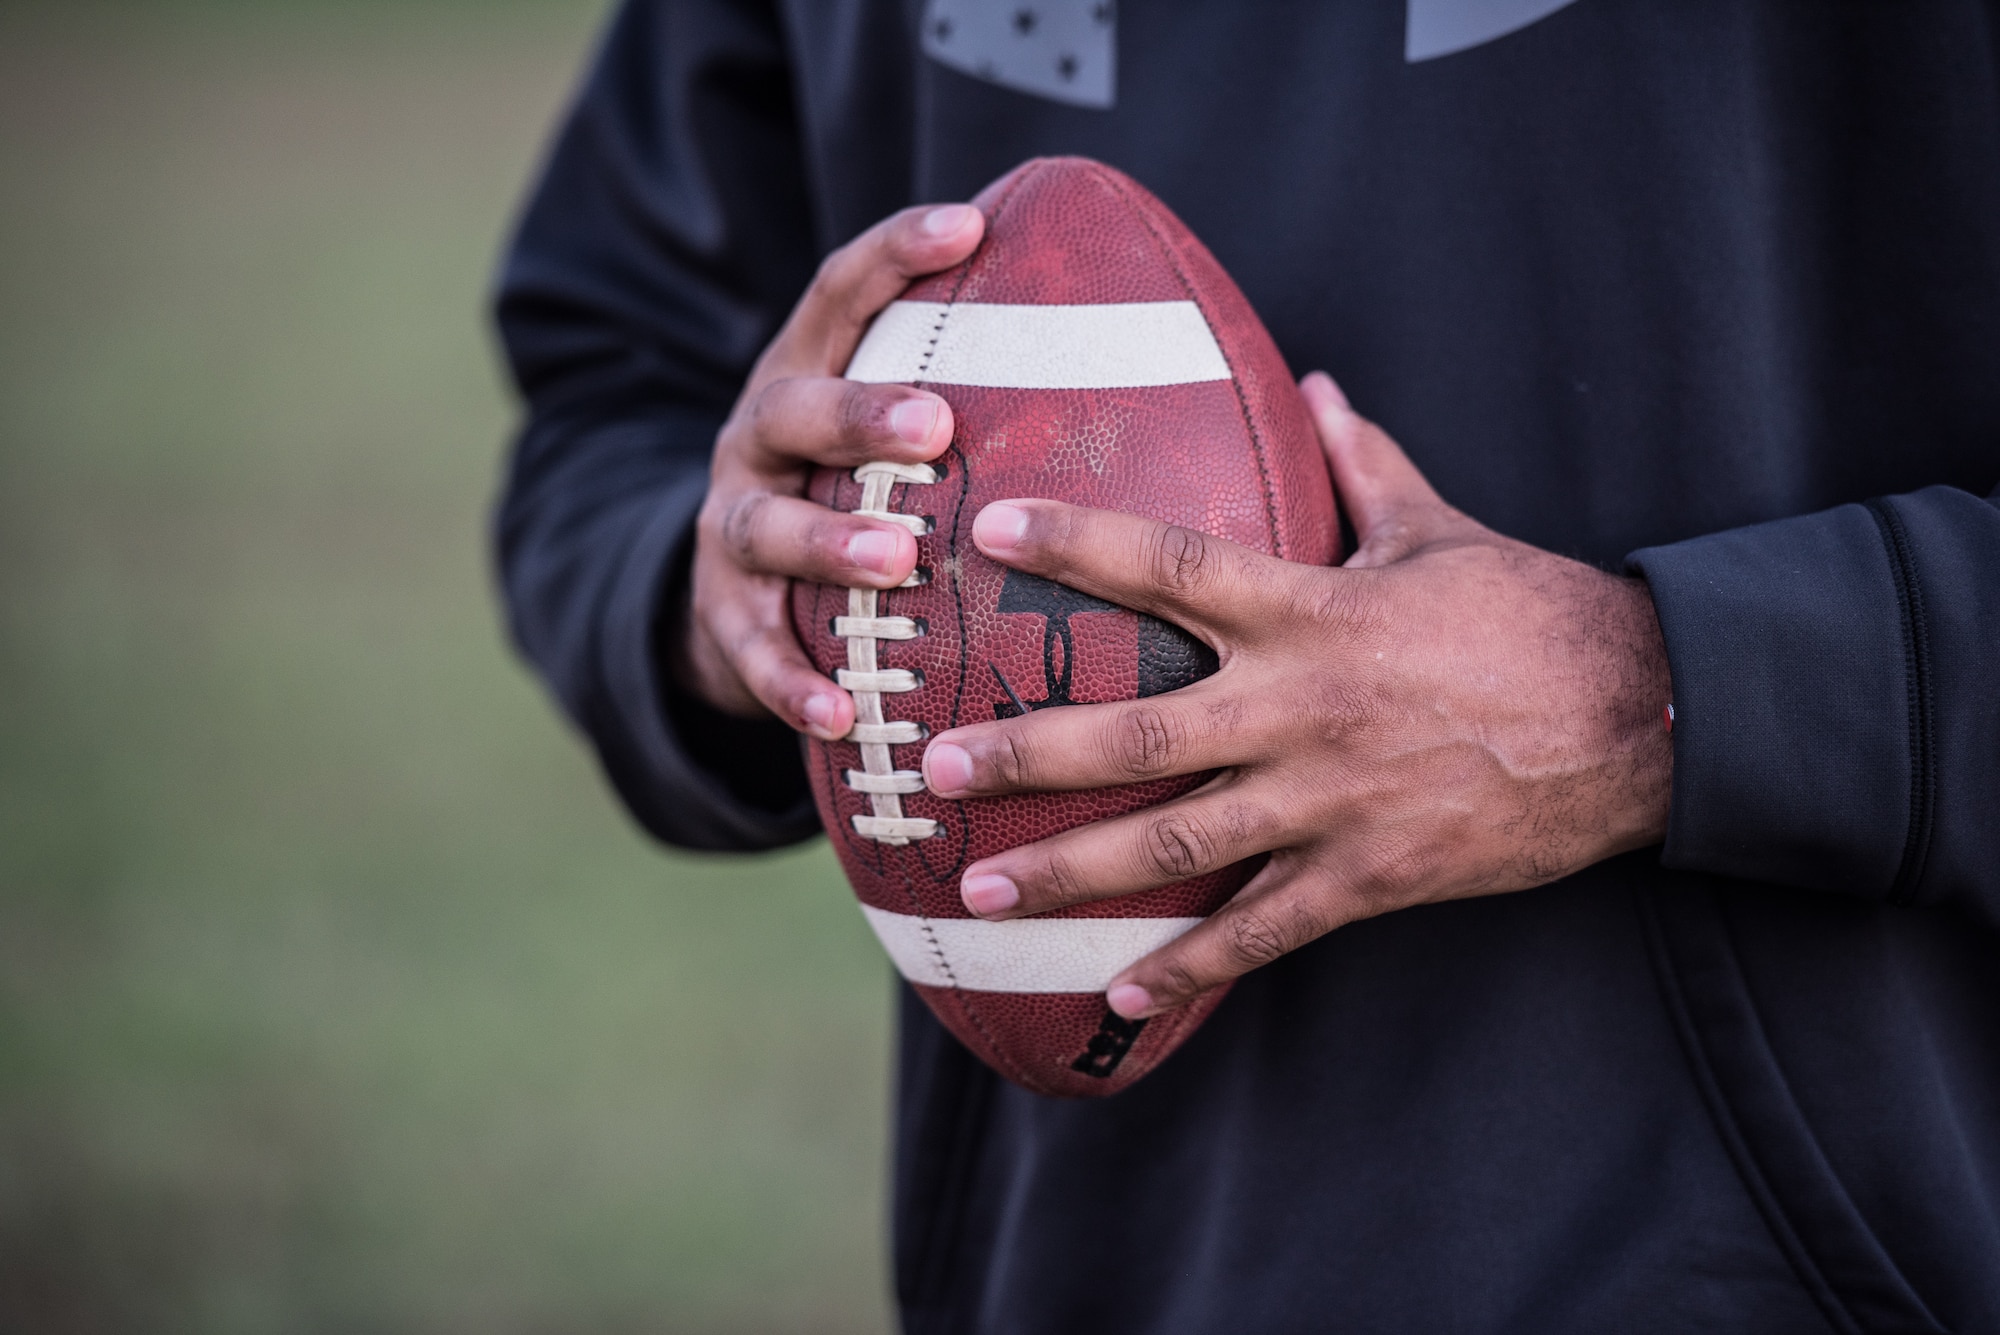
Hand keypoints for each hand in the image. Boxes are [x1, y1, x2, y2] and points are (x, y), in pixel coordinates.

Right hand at [673, 203, 985, 737]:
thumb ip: (980, 402)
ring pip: (764, 527)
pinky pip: (752, 651)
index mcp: (807, 375)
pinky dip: (793, 683)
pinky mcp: (721, 618)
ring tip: (894, 561)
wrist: (738, 598)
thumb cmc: (861, 499)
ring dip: (827, 544)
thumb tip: (1162, 365)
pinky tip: (840, 713)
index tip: (969, 224)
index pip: (841, 294)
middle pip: (793, 409)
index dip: (895, 254)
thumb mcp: (893, 439)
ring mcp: (731, 528)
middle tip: (934, 426)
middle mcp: (759, 441)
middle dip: (859, 415)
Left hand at [919, 372, 1674, 1018]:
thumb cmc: (1531, 611)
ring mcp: (1331, 801)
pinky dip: (1191, 964)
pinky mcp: (1368, 875)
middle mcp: (1303, 709)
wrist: (1643, 718)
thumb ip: (1365, 463)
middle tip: (938, 768)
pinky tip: (1120, 989)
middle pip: (1142, 731)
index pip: (1172, 564)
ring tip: (984, 890)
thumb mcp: (1439, 529)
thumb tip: (1319, 385)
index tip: (991, 528)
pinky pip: (1262, 929)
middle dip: (1030, 752)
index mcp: (1312, 611)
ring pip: (1181, 844)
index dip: (1078, 541)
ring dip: (1076, 871)